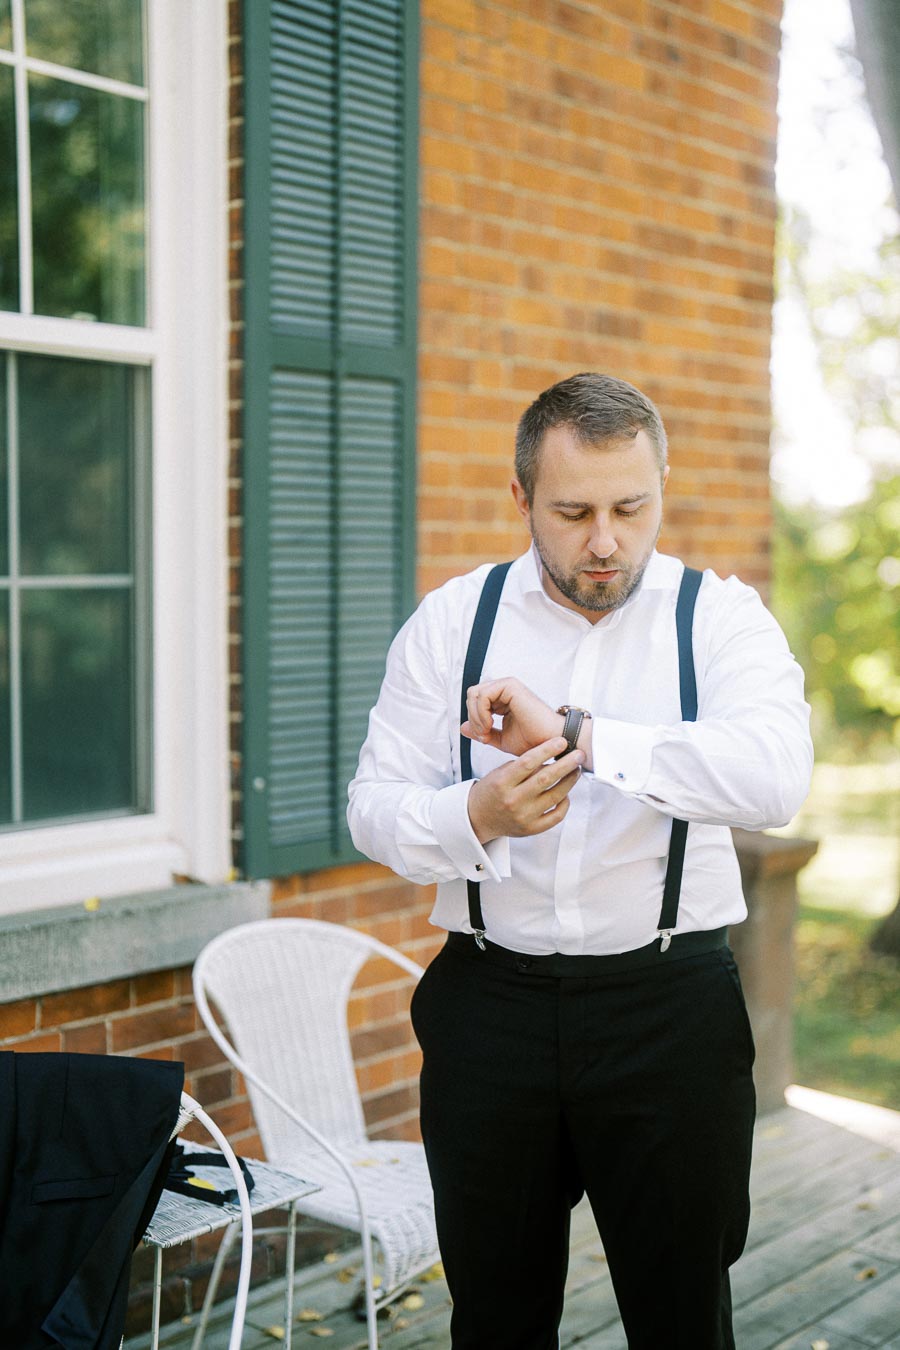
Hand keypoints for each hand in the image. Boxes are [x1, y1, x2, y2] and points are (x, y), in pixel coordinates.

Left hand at [462, 677, 562, 758]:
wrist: (550, 743)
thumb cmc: (532, 741)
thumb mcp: (500, 739)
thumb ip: (482, 732)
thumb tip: (462, 727)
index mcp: (502, 700)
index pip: (475, 702)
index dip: (474, 721)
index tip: (485, 738)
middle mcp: (504, 690)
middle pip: (472, 696)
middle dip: (473, 718)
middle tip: (484, 735)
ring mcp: (508, 686)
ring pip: (474, 693)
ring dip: (476, 716)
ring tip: (487, 731)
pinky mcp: (510, 686)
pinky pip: (482, 695)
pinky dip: (481, 712)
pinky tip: (491, 724)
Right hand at [467, 737, 583, 843]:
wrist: (478, 819)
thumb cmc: (491, 791)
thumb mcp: (500, 773)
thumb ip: (523, 766)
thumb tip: (552, 756)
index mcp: (502, 783)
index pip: (528, 763)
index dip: (547, 750)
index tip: (562, 741)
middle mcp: (512, 801)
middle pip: (545, 779)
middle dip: (566, 764)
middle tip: (579, 754)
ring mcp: (523, 817)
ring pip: (555, 796)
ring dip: (569, 781)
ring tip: (576, 770)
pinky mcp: (531, 829)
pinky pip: (556, 816)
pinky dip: (565, 803)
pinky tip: (566, 793)